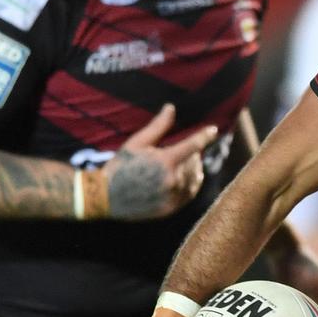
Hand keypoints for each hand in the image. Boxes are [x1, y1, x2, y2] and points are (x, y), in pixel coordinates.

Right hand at [102, 104, 218, 219]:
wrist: (104, 197)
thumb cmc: (120, 166)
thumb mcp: (137, 143)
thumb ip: (158, 126)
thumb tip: (171, 108)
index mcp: (165, 161)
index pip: (193, 145)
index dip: (205, 136)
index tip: (214, 130)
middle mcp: (172, 180)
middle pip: (195, 162)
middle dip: (190, 155)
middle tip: (178, 152)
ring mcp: (173, 196)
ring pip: (195, 179)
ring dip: (192, 170)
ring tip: (180, 165)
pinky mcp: (170, 208)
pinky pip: (189, 194)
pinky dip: (189, 185)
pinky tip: (180, 180)